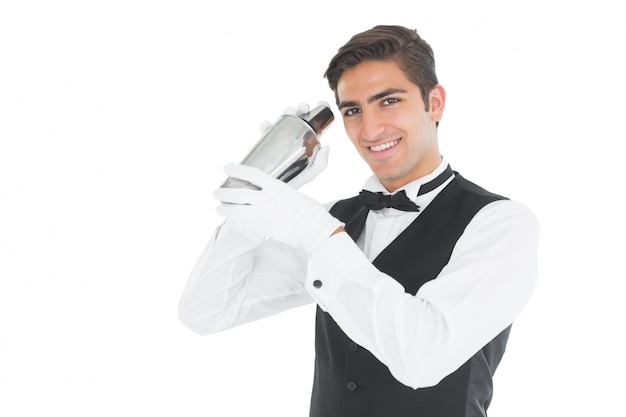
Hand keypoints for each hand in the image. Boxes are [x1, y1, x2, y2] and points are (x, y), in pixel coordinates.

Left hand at [213, 163, 342, 253]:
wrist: (313, 228)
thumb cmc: (308, 209)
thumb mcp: (294, 191)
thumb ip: (281, 188)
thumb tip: (273, 184)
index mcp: (276, 186)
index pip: (252, 174)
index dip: (237, 170)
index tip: (227, 167)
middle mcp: (268, 199)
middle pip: (239, 193)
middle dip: (224, 192)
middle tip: (216, 192)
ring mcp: (264, 214)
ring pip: (238, 211)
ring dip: (225, 209)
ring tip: (218, 208)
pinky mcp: (264, 228)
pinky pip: (246, 224)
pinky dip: (237, 222)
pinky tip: (232, 221)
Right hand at [259, 102, 330, 189]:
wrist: (273, 194)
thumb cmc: (293, 185)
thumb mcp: (309, 175)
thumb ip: (320, 165)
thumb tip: (326, 147)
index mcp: (305, 143)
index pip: (312, 124)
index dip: (316, 112)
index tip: (320, 103)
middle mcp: (292, 139)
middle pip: (298, 120)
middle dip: (300, 109)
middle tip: (303, 108)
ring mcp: (279, 142)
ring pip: (283, 122)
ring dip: (286, 113)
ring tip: (289, 112)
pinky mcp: (265, 146)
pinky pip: (266, 133)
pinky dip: (266, 126)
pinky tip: (267, 125)